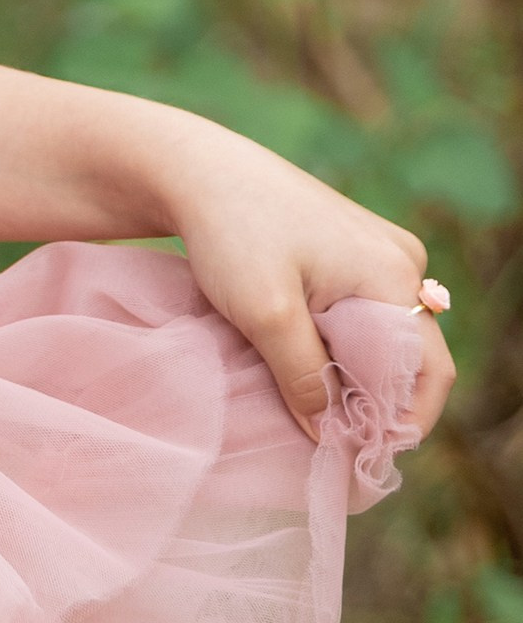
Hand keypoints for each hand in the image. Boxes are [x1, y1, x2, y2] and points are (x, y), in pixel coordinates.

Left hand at [164, 128, 453, 442]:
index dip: (402, 421)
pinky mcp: (349, 247)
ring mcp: (376, 249)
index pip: (429, 370)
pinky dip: (340, 343)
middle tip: (331, 438)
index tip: (360, 454)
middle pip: (409, 355)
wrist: (194, 168)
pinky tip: (304, 360)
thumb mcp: (266, 314)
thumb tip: (329, 436)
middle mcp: (400, 260)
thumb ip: (303, 379)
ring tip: (312, 403)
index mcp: (393, 273)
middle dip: (375, 400)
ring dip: (354, 372)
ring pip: (384, 335)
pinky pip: (363, 311)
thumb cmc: (231, 231)